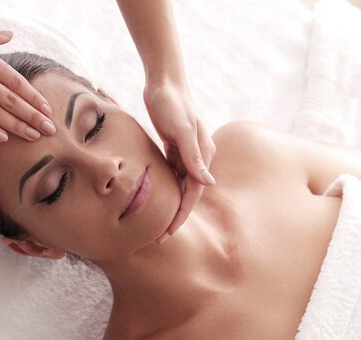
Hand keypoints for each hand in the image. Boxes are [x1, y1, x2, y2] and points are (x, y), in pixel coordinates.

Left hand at [143, 82, 215, 240]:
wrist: (164, 82)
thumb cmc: (173, 104)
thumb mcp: (183, 130)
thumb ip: (194, 156)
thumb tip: (208, 184)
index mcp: (204, 155)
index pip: (193, 194)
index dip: (180, 215)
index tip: (166, 233)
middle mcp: (198, 156)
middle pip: (186, 193)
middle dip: (174, 215)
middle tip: (158, 237)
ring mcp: (185, 152)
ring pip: (178, 185)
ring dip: (169, 203)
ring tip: (154, 222)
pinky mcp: (173, 146)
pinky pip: (170, 173)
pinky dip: (163, 187)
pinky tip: (151, 198)